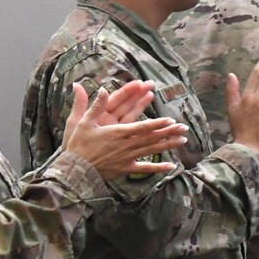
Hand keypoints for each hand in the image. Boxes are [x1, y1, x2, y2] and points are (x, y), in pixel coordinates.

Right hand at [60, 82, 188, 179]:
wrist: (74, 170)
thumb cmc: (77, 145)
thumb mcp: (82, 122)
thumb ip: (95, 105)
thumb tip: (102, 88)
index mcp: (117, 132)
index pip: (141, 126)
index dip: (157, 123)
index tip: (171, 119)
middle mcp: (126, 145)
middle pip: (151, 137)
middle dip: (169, 131)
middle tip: (184, 127)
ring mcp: (128, 157)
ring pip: (152, 150)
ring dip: (168, 145)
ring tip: (184, 141)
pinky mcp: (126, 169)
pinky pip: (145, 169)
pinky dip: (158, 168)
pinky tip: (172, 166)